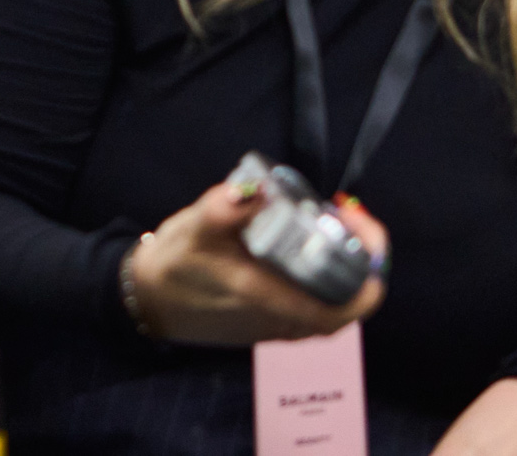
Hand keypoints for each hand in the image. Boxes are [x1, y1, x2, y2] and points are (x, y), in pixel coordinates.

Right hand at [126, 180, 385, 347]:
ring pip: (332, 304)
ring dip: (341, 267)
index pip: (344, 307)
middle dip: (358, 258)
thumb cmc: (172, 266)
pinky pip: (313, 304)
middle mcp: (281, 322)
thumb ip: (223, 209)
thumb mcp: (193, 230)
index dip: (367, 271)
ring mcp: (277, 327)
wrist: (148, 300)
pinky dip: (323, 276)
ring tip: (328, 223)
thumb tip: (255, 188)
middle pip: (347, 303)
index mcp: (269, 301)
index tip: (356, 227)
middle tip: (344, 215)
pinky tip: (306, 245)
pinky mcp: (270, 324)